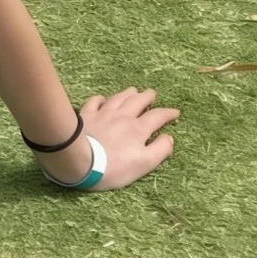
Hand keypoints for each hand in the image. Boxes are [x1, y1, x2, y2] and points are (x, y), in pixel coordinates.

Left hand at [37, 87, 178, 190]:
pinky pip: (95, 101)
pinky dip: (101, 99)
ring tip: (133, 90)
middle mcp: (123, 116)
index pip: (157, 116)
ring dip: (128, 93)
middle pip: (138, 101)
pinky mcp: (87, 114)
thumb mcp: (144, 164)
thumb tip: (169, 137)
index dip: (168, 113)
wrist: (81, 159)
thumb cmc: (115, 167)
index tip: (175, 112)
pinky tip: (103, 99)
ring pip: (119, 98)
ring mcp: (104, 113)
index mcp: (138, 129)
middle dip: (147, 96)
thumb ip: (159, 150)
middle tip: (152, 93)